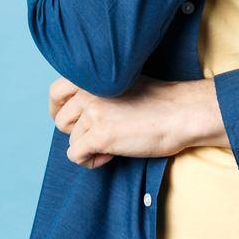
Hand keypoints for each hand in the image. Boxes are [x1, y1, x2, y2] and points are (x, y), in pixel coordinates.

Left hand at [48, 74, 226, 168]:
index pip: (56, 92)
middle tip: (99, 137)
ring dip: (89, 148)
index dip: (60, 110)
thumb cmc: (160, 101)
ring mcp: (93, 112)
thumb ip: (98, 93)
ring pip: (71, 141)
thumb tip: (79, 116)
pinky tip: (111, 156)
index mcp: (94, 76)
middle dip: (77, 133)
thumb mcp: (123, 85)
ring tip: (113, 146)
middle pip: (61, 120)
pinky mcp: (100, 135)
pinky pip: (76, 156)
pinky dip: (91, 161)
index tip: (72, 122)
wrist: (182, 113)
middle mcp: (89, 91)